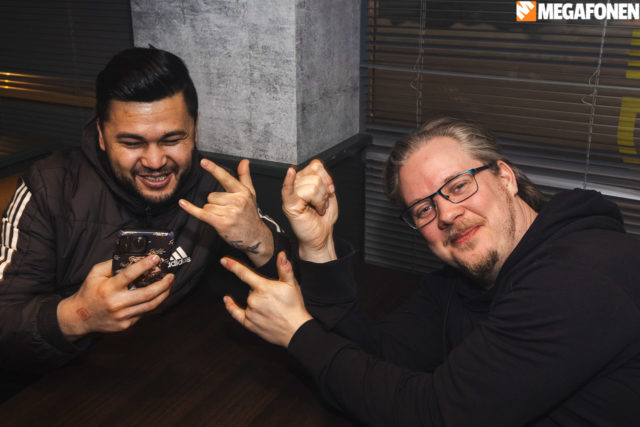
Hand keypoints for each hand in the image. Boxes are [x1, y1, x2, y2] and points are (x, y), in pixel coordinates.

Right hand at [57, 255, 173, 340]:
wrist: (79, 318)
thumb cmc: (88, 292)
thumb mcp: (95, 274)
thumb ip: (111, 264)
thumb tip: (132, 258)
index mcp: (109, 289)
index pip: (130, 275)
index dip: (144, 265)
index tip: (156, 258)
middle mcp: (117, 303)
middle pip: (147, 294)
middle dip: (163, 284)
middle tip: (171, 276)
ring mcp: (123, 316)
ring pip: (150, 305)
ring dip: (164, 294)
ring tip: (169, 285)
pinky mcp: (126, 325)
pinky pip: (145, 313)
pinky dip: (154, 303)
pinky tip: (160, 296)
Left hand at [179, 158, 273, 266]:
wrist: (256, 237)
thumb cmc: (250, 215)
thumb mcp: (250, 194)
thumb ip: (245, 177)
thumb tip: (244, 161)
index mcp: (242, 192)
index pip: (226, 178)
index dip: (214, 169)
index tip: (203, 162)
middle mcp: (237, 201)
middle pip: (212, 195)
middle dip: (216, 204)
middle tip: (227, 211)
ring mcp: (230, 213)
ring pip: (207, 206)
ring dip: (212, 212)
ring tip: (225, 218)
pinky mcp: (222, 223)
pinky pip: (202, 213)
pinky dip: (192, 209)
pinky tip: (183, 203)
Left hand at [221, 252, 311, 347]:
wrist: (295, 330)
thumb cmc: (294, 307)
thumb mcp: (292, 285)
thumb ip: (285, 268)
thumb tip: (281, 255)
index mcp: (263, 287)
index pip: (244, 273)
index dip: (233, 265)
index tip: (223, 260)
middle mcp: (254, 299)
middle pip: (251, 289)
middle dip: (261, 290)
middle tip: (275, 298)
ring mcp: (250, 312)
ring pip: (249, 301)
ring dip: (256, 301)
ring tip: (272, 308)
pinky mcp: (249, 323)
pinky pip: (236, 313)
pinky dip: (231, 306)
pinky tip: (227, 300)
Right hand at [282, 159, 337, 262]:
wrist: (320, 236)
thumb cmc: (322, 218)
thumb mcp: (329, 196)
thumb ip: (325, 181)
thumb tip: (319, 171)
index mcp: (305, 181)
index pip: (316, 166)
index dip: (326, 178)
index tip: (329, 190)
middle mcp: (297, 185)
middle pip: (315, 176)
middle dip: (324, 192)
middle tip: (320, 204)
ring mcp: (292, 194)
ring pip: (311, 186)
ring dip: (320, 201)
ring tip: (316, 208)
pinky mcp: (289, 204)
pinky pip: (288, 189)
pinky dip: (289, 181)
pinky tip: (290, 173)